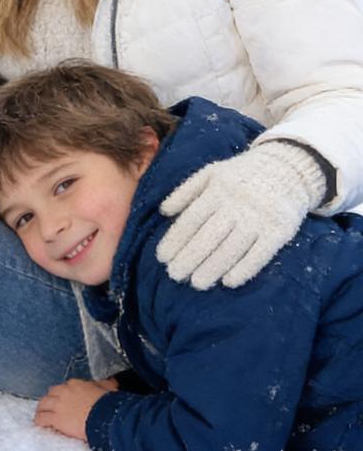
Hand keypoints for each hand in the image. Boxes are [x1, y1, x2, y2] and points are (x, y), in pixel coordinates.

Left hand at [34, 379, 109, 441]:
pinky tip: (40, 423)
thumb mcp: (108, 390)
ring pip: (43, 404)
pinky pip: (41, 418)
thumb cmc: (108, 405)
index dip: (63, 395)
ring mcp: (58, 404)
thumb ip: (105, 385)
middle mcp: (64, 392)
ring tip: (41, 414)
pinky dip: (39, 420)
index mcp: (75, 385)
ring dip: (42, 409)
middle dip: (51, 400)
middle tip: (52, 407)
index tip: (65, 400)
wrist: (105, 418)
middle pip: (51, 394)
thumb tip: (111, 381)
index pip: (64, 387)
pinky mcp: (55, 418)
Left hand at [157, 141, 324, 289]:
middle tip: (174, 274)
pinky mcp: (281, 230)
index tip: (162, 257)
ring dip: (213, 267)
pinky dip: (244, 269)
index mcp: (218, 189)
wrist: (288, 167)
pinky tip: (229, 282)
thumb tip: (163, 211)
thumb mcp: (211, 173)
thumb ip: (186, 190)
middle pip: (209, 235)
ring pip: (232, 247)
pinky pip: (261, 254)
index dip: (175, 239)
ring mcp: (260, 217)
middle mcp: (238, 204)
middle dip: (189, 257)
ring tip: (197, 283)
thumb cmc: (241, 174)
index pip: (192, 219)